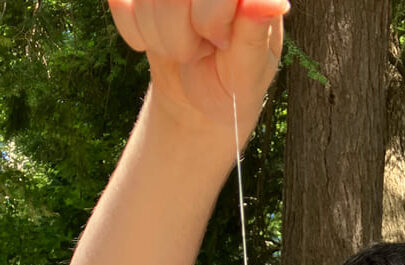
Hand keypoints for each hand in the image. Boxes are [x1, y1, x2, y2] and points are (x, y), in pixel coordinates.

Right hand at [108, 0, 287, 137]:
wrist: (200, 101)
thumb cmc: (235, 84)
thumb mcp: (251, 70)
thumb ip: (256, 35)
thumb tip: (271, 0)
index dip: (209, 17)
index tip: (221, 42)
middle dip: (179, 33)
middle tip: (200, 50)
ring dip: (160, 38)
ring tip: (184, 49)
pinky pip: (120, 2)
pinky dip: (135, 33)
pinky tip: (156, 42)